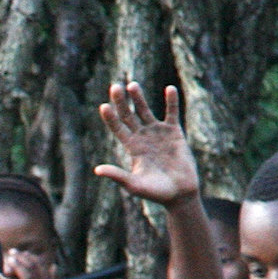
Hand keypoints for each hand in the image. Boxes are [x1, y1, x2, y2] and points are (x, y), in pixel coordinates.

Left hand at [93, 83, 196, 206]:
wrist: (180, 193)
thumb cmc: (155, 192)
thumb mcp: (134, 184)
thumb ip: (117, 176)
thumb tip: (97, 170)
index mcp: (131, 148)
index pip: (118, 129)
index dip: (110, 118)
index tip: (103, 106)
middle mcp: (142, 137)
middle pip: (128, 115)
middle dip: (121, 102)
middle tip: (114, 87)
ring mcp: (158, 133)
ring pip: (146, 111)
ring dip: (139, 98)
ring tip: (132, 85)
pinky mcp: (174, 132)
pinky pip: (172, 113)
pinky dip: (171, 101)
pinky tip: (169, 89)